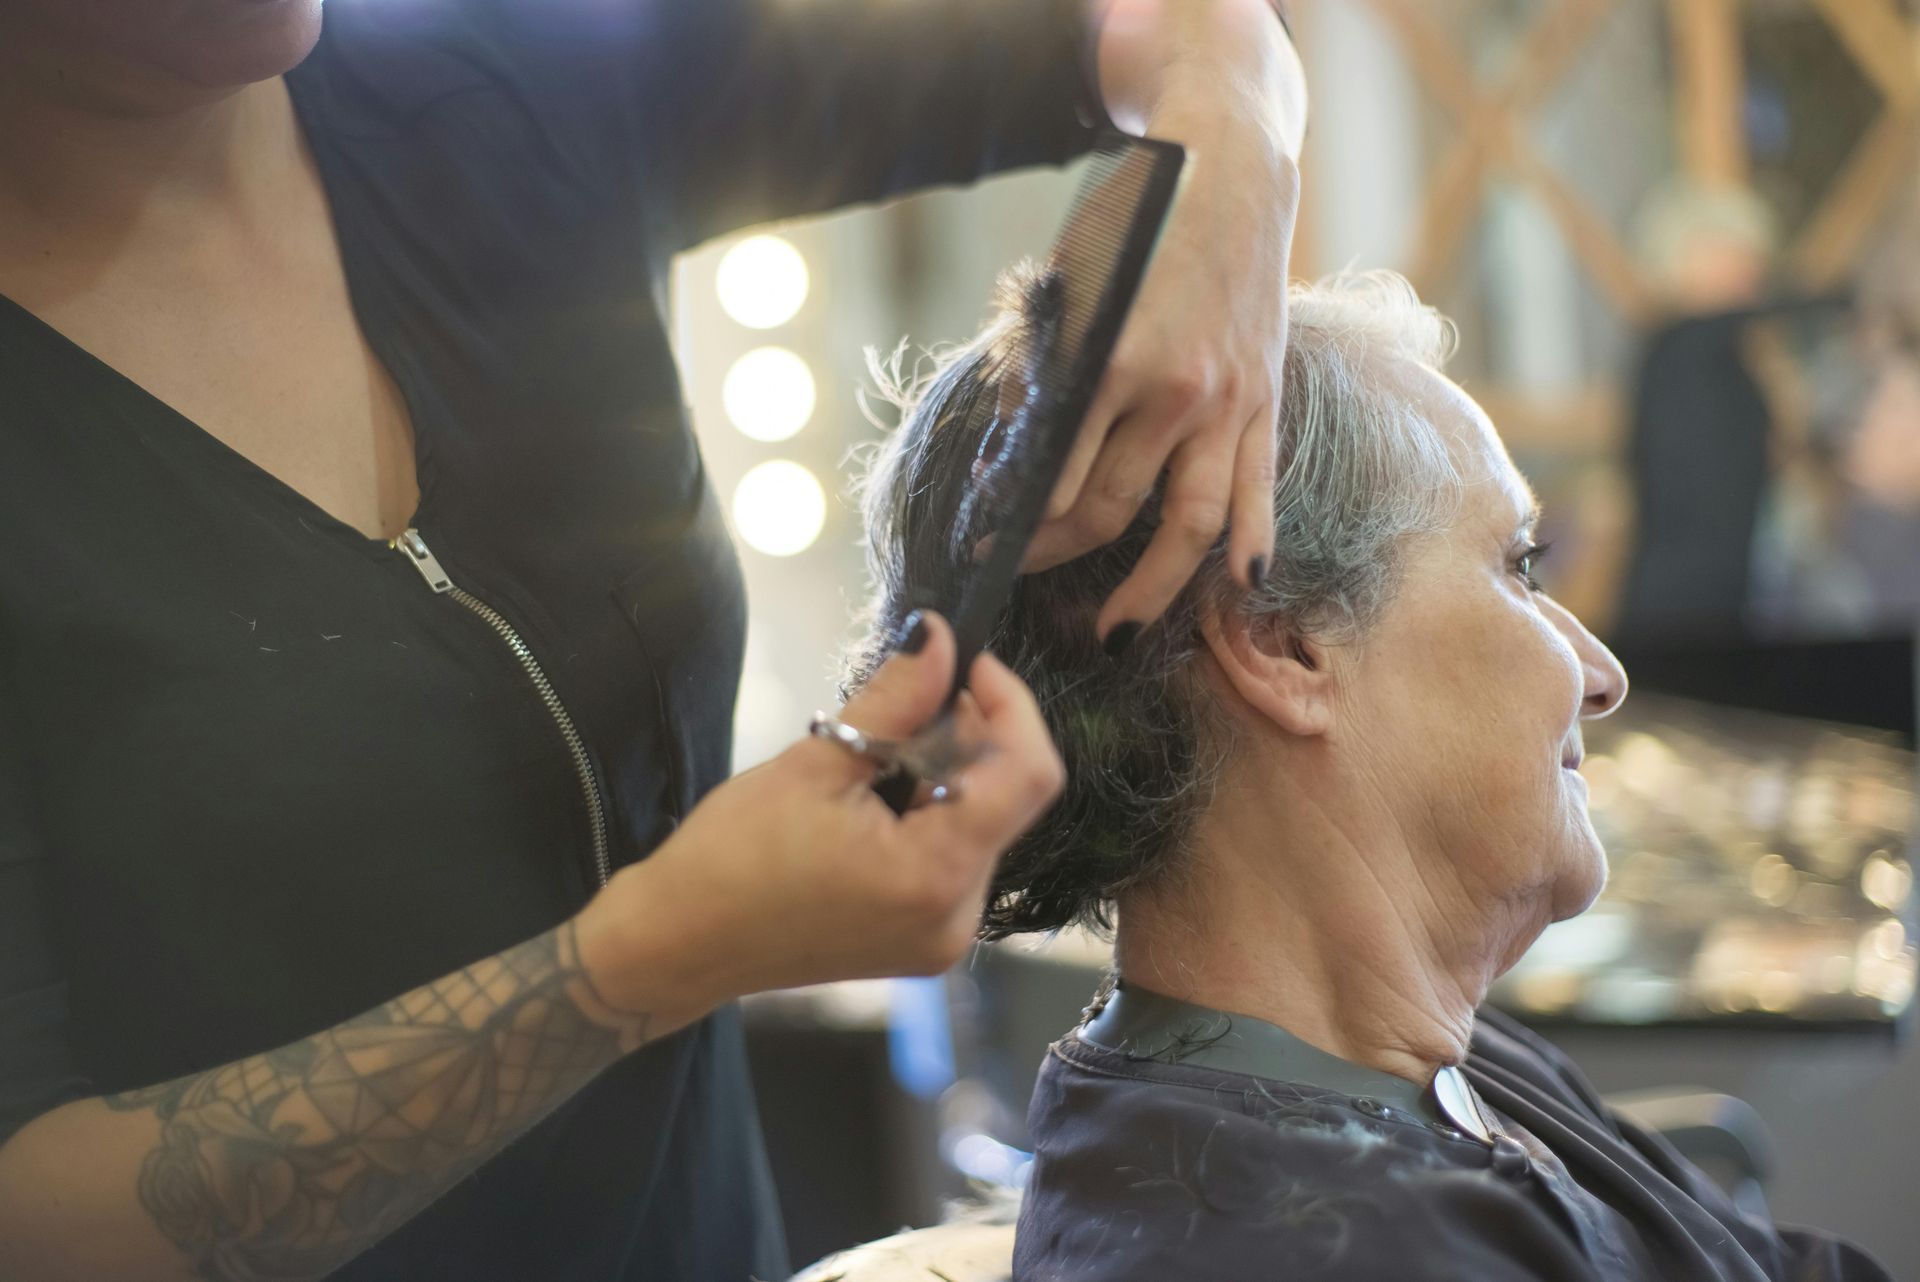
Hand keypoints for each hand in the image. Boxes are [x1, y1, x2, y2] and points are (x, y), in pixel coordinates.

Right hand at [575, 613, 1063, 1022]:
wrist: (678, 945)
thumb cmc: (730, 859)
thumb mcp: (814, 762)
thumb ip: (894, 699)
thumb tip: (938, 635)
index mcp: (935, 875)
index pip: (1031, 774)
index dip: (1011, 706)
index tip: (968, 666)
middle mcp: (957, 916)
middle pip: (1007, 798)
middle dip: (966, 737)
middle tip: (901, 706)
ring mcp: (943, 936)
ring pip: (981, 824)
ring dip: (943, 774)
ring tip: (870, 763)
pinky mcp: (924, 940)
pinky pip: (955, 857)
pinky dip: (929, 813)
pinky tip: (872, 804)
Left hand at [1028, 0, 1305, 645]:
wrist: (1228, 170)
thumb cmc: (1132, 228)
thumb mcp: (1067, 289)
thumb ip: (1037, 372)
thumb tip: (1006, 463)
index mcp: (1113, 362)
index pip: (1052, 474)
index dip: (1012, 518)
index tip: (982, 541)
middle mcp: (1175, 393)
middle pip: (1106, 510)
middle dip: (1054, 554)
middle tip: (1020, 575)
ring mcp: (1229, 404)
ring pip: (1186, 526)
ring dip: (1146, 590)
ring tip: (1116, 636)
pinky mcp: (1266, 403)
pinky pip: (1259, 492)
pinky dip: (1250, 546)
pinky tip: (1238, 591)